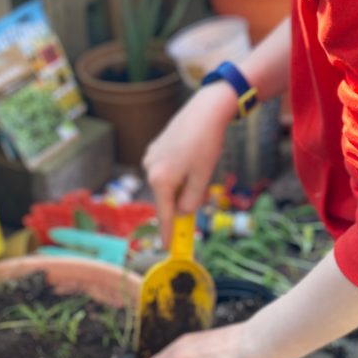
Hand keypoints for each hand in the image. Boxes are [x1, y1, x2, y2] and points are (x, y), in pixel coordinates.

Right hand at [143, 83, 237, 245]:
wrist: (205, 110)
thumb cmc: (206, 143)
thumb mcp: (203, 177)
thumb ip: (192, 200)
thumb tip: (183, 212)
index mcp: (161, 179)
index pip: (165, 214)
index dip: (168, 232)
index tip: (168, 247)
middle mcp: (150, 169)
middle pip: (165, 198)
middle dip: (181, 203)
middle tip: (200, 200)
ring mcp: (151, 156)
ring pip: (166, 183)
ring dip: (181, 186)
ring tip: (201, 170)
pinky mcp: (156, 147)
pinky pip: (165, 170)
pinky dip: (177, 174)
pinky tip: (192, 160)